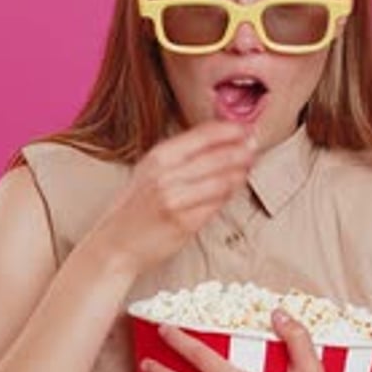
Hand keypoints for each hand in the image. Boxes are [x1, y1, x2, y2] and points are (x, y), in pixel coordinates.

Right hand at [93, 120, 255, 275]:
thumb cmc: (138, 205)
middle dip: (243, 150)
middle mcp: (166, 175)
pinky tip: (232, 190)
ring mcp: (176, 199)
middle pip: (218, 156)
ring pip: (222, 180)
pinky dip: (228, 195)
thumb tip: (222, 139)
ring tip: (246, 169)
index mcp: (158, 156)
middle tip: (254, 148)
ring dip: (240, 173)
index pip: (204, 134)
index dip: (231, 130)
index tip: (247, 129)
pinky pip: (217, 204)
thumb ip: (182, 155)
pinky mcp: (185, 222)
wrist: (116, 242)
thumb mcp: (151, 170)